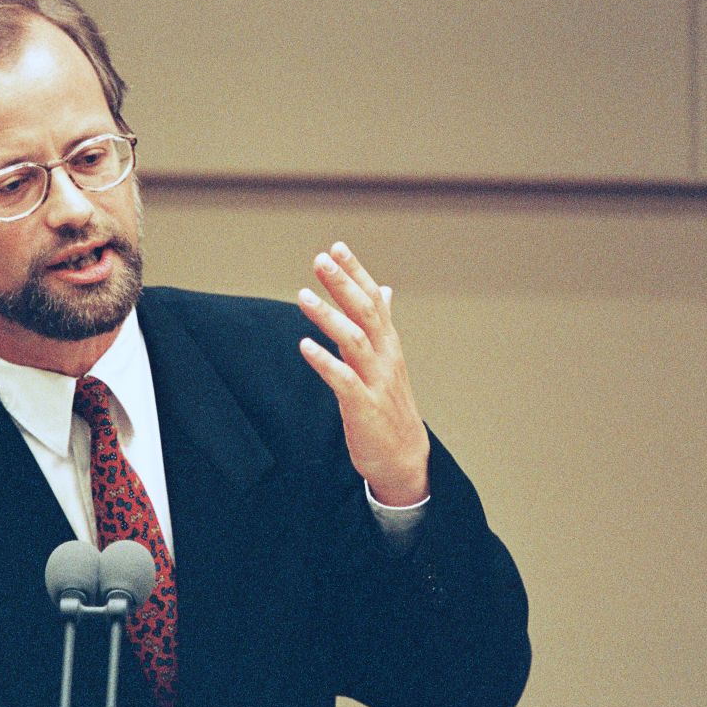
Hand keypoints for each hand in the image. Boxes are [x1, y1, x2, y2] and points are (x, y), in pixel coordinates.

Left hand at [297, 242, 429, 505]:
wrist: (404, 458)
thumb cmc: (390, 407)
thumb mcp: (388, 360)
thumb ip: (382, 324)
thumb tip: (384, 290)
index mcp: (389, 344)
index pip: (374, 299)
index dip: (356, 273)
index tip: (337, 247)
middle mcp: (385, 358)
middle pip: (366, 313)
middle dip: (343, 284)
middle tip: (320, 260)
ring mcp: (376, 382)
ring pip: (355, 341)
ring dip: (329, 317)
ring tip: (303, 295)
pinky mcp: (363, 407)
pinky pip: (343, 380)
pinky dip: (325, 362)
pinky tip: (305, 346)